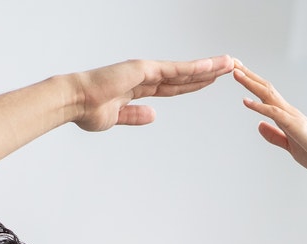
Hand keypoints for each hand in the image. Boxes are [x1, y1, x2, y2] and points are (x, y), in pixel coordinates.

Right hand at [67, 56, 234, 132]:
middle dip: (208, 73)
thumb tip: (154, 116)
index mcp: (139, 88)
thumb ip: (135, 115)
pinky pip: (175, 71)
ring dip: (209, 67)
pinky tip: (212, 67)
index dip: (193, 84)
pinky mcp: (144, 70)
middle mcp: (145, 76)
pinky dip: (195, 69)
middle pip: (184, 76)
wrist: (75, 102)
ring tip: (230, 64)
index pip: (173, 87)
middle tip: (229, 68)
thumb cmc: (89, 110)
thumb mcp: (117, 117)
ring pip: (185, 70)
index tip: (210, 82)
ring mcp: (146, 71)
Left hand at [236, 63, 306, 205]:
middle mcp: (289, 112)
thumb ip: (275, 135)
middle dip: (248, 75)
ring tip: (236, 73)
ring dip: (251, 84)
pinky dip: (259, 106)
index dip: (251, 83)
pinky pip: (275, 113)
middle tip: (232, 62)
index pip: (266, 95)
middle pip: (265, 89)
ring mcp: (293, 117)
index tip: (238, 71)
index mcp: (286, 116)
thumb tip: (258, 125)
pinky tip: (246, 101)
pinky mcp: (297, 127)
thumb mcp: (290, 146)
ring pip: (269, 95)